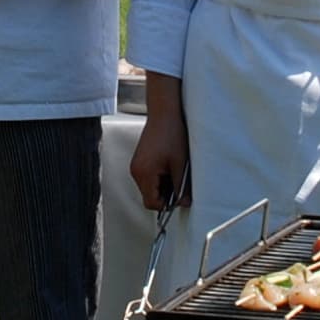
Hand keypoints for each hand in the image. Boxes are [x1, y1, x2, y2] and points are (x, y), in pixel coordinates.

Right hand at [130, 82, 188, 212]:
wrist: (164, 114)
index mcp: (144, 174)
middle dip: (164, 194)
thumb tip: (183, 203)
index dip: (166, 204)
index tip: (179, 197)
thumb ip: (180, 186)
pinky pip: (147, 177)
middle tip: (179, 183)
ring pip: (149, 187)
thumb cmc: (172, 135)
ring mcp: (136, 166)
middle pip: (149, 196)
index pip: (151, 203)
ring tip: (174, 171)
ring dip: (162, 185)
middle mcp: (136, 172)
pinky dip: (158, 177)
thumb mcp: (180, 164)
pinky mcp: (139, 161)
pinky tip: (169, 165)